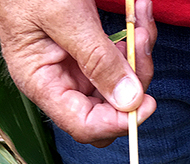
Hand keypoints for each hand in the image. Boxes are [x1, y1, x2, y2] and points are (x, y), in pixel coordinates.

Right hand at [0, 0, 156, 145]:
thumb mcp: (64, 17)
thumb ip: (97, 60)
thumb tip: (129, 101)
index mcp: (42, 84)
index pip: (84, 125)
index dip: (118, 121)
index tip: (147, 101)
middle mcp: (60, 82)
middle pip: (109, 109)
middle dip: (135, 83)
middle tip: (142, 43)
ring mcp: (76, 67)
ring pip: (121, 84)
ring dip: (139, 53)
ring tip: (140, 15)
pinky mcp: (89, 50)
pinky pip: (120, 58)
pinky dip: (134, 38)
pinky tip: (138, 12)